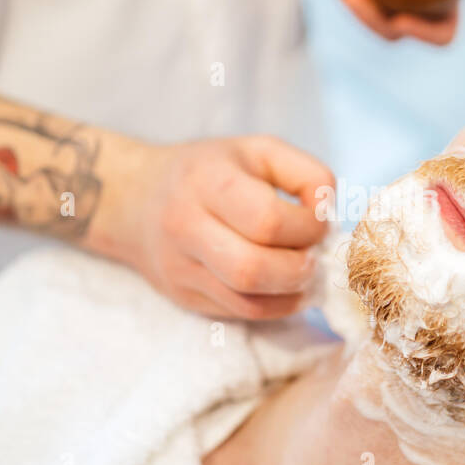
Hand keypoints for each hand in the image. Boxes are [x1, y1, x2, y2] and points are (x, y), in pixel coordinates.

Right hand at [114, 136, 334, 320]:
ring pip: (248, 301)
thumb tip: (329, 216)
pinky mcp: (184, 296)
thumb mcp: (259, 151)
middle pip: (253, 269)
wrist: (135, 198)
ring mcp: (181, 267)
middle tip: (313, 256)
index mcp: (207, 181)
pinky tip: (287, 288)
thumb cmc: (210, 171)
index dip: (307, 227)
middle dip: (300, 268)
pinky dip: (277, 307)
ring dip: (292, 293)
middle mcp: (186, 225)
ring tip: (303, 272)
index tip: (317, 222)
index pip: (267, 219)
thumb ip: (306, 175)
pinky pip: (241, 313)